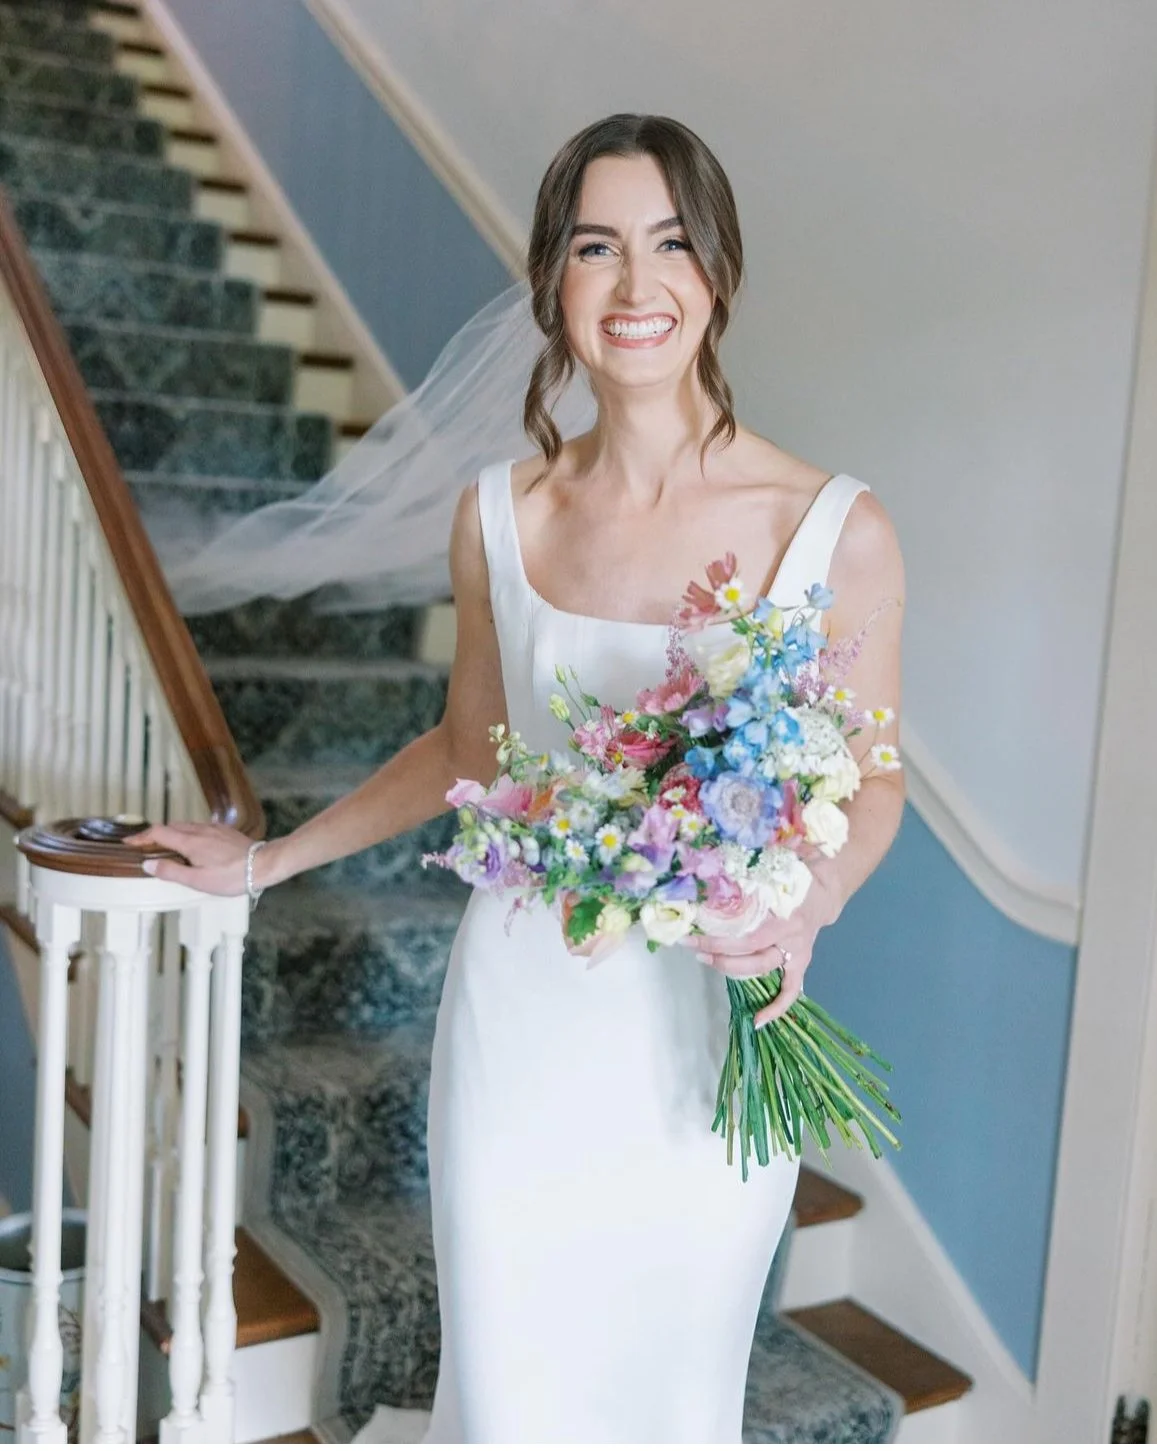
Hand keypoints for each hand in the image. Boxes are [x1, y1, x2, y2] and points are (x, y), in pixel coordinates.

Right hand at [122, 822, 259, 897]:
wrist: (264, 864)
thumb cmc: (230, 877)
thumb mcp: (198, 880)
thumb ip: (171, 871)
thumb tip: (147, 864)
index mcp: (190, 842)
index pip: (158, 833)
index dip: (140, 837)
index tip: (128, 842)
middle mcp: (200, 830)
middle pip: (171, 827)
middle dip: (155, 835)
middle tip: (145, 848)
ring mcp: (214, 828)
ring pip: (186, 826)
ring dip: (172, 834)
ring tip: (166, 847)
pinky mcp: (225, 831)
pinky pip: (200, 828)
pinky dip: (188, 833)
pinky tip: (193, 845)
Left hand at [694, 875, 839, 1027]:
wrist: (824, 888)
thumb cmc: (792, 876)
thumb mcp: (771, 873)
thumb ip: (746, 881)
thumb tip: (707, 883)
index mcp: (785, 915)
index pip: (747, 936)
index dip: (718, 939)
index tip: (691, 937)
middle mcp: (791, 936)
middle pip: (751, 955)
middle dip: (719, 953)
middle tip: (694, 947)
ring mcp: (797, 951)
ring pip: (762, 968)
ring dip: (731, 968)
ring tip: (706, 960)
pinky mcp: (801, 962)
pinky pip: (791, 991)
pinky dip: (776, 1007)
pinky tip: (757, 1021)